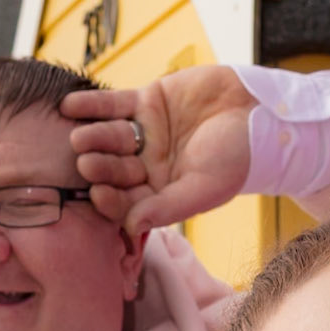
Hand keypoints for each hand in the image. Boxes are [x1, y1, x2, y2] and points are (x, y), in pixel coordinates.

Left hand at [61, 66, 255, 234]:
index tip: (97, 195)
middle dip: (100, 167)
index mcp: (163, 193)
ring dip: (94, 137)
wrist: (260, 112)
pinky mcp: (147, 102)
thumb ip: (168, 208)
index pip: (128, 202)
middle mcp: (150, 167)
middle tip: (85, 163)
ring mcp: (146, 134)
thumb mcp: (205, 187)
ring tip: (79, 136)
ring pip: (111, 137)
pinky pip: (112, 105)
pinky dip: (91, 105)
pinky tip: (70, 106)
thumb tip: (132, 228)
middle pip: (115, 170)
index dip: (111, 200)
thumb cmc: (239, 156)